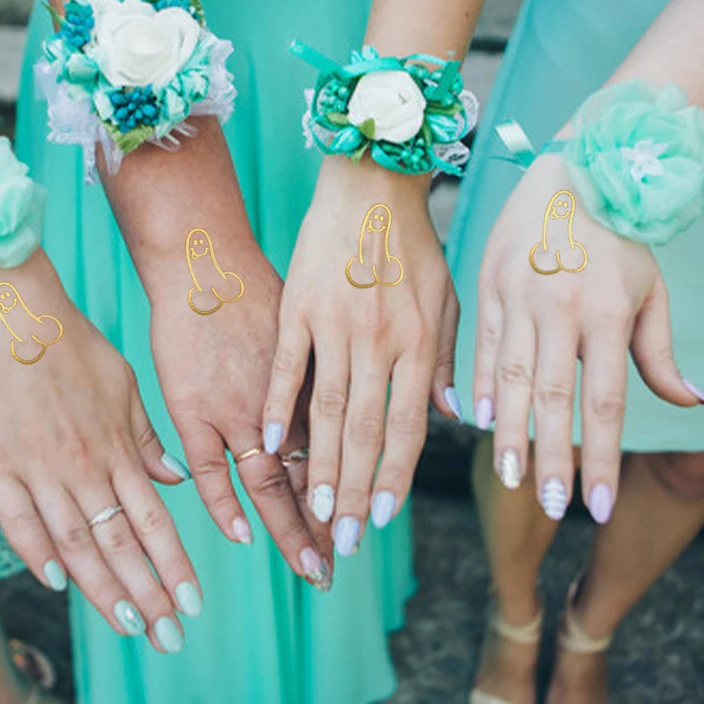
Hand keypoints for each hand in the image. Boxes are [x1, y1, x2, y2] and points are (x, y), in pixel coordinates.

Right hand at [0, 252, 197, 652]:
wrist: (15, 314)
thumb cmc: (72, 346)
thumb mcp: (126, 386)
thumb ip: (147, 436)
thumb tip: (176, 475)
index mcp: (118, 447)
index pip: (153, 519)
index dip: (173, 562)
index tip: (192, 601)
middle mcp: (86, 464)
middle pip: (121, 541)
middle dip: (149, 591)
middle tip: (170, 635)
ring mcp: (40, 466)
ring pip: (77, 539)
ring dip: (104, 587)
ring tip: (129, 625)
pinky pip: (18, 518)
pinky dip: (37, 551)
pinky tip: (57, 581)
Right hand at [148, 236, 333, 589]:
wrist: (208, 261)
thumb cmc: (264, 286)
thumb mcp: (317, 322)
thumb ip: (344, 366)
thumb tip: (396, 404)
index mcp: (315, 382)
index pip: (343, 452)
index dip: (353, 492)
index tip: (363, 526)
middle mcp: (283, 402)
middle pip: (311, 476)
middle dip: (326, 526)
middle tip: (336, 568)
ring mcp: (238, 407)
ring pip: (271, 480)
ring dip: (292, 528)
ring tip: (311, 569)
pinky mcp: (193, 406)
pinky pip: (209, 466)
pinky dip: (224, 502)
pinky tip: (242, 535)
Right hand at [263, 157, 458, 556]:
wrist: (372, 184)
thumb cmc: (414, 244)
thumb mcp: (447, 299)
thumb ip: (447, 360)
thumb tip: (452, 417)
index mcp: (420, 342)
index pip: (408, 426)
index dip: (393, 477)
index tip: (379, 519)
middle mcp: (380, 339)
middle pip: (365, 429)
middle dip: (352, 489)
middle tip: (339, 539)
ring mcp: (336, 322)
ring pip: (326, 407)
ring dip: (318, 463)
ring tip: (310, 507)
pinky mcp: (298, 305)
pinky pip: (288, 363)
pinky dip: (281, 404)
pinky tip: (271, 442)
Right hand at [475, 152, 698, 521]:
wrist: (574, 169)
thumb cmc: (618, 235)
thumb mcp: (651, 290)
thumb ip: (660, 352)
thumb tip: (691, 403)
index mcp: (605, 311)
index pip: (602, 401)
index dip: (599, 457)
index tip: (595, 505)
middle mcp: (558, 308)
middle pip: (551, 397)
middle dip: (550, 457)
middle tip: (548, 505)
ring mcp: (518, 296)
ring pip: (509, 376)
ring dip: (508, 431)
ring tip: (510, 476)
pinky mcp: (488, 285)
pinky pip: (481, 344)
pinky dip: (478, 385)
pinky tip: (478, 421)